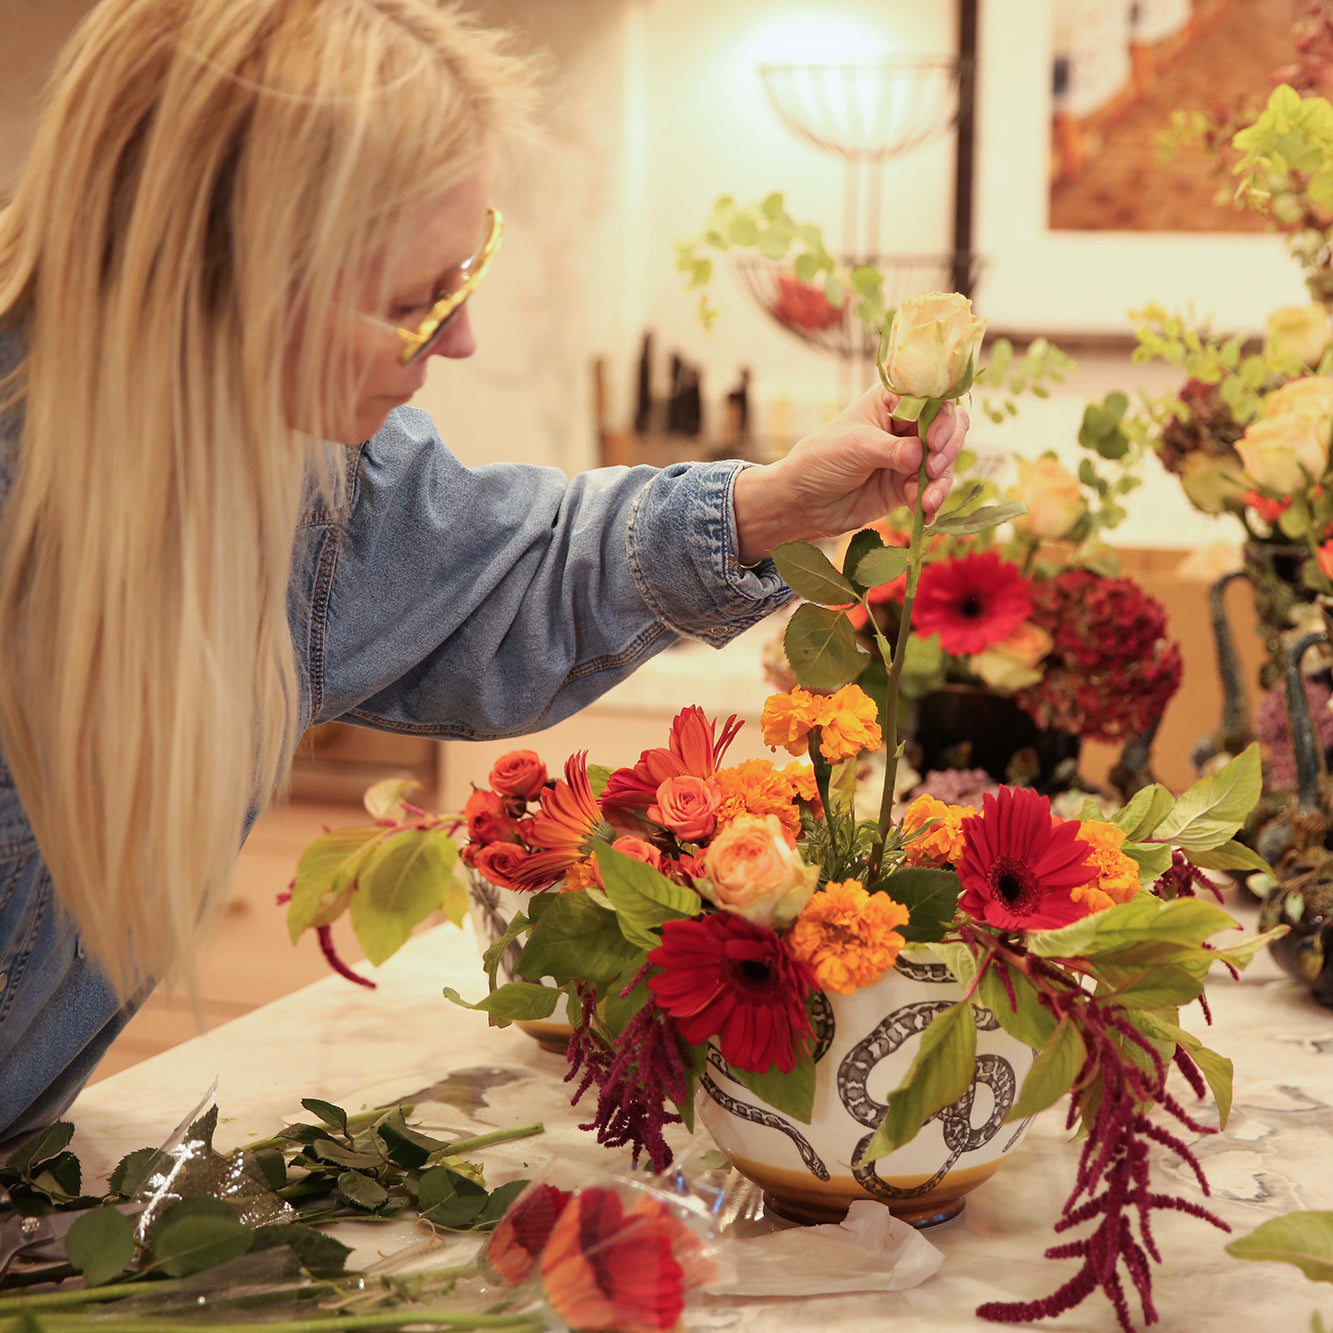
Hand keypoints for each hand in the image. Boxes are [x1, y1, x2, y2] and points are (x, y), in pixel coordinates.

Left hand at [731, 385, 967, 565]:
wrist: (802, 502)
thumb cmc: (821, 460)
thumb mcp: (855, 447)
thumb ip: (891, 449)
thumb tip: (919, 455)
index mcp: (892, 401)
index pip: (933, 399)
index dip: (942, 419)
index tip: (934, 442)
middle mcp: (905, 426)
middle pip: (949, 430)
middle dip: (948, 450)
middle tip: (934, 469)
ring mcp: (908, 457)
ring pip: (944, 463)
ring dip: (941, 482)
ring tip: (927, 501)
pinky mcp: (906, 486)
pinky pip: (931, 491)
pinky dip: (932, 502)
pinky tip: (925, 514)